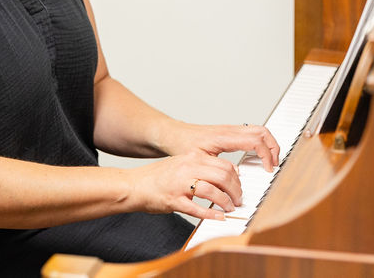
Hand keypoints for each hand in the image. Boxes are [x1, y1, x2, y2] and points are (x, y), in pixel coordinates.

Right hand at [126, 151, 241, 220]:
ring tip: (230, 208)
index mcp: (192, 157)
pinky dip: (211, 214)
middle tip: (238, 200)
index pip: (224, 165)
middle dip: (235, 191)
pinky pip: (197, 208)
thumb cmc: (158, 176)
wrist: (134, 185)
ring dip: (226, 202)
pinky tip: (219, 217)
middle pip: (223, 176)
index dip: (237, 178)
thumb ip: (202, 166)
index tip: (239, 187)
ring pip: (213, 191)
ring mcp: (180, 184)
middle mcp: (188, 168)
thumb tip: (226, 173)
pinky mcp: (174, 201)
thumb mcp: (182, 163)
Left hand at [162, 122, 280, 171]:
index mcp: (224, 137)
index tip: (268, 168)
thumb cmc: (182, 146)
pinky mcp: (229, 132)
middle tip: (274, 165)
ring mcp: (230, 129)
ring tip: (270, 161)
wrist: (174, 134)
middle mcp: (229, 130)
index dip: (266, 154)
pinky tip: (259, 156)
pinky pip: (252, 132)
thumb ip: (215, 168)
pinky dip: (260, 143)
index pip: (254, 140)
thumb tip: (236, 176)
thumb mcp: (198, 160)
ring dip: (269, 144)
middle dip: (273, 148)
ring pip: (259, 130)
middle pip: (262, 131)